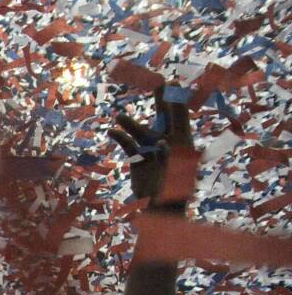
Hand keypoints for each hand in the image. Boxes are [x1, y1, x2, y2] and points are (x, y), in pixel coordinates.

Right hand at [110, 88, 192, 211]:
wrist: (160, 212)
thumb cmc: (173, 194)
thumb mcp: (175, 175)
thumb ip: (170, 159)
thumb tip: (164, 143)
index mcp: (182, 144)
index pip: (179, 117)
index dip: (176, 100)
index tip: (172, 83)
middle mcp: (167, 144)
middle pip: (163, 117)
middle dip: (160, 101)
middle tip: (157, 82)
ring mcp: (152, 151)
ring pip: (141, 131)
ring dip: (131, 123)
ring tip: (119, 116)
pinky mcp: (139, 161)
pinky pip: (129, 145)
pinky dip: (121, 137)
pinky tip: (112, 131)